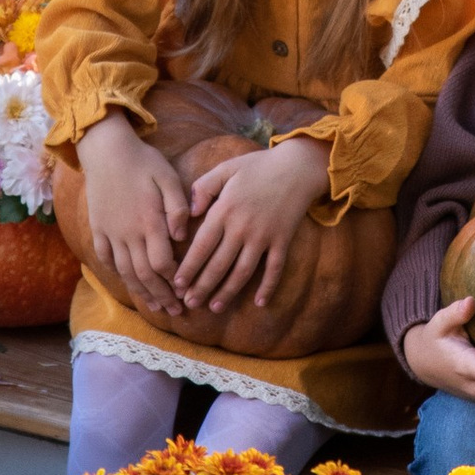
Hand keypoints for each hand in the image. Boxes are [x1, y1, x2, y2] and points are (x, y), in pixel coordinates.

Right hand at [74, 109, 192, 320]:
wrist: (105, 150)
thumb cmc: (143, 161)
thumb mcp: (169, 177)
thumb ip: (179, 208)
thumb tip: (181, 237)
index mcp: (149, 221)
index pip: (162, 262)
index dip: (174, 280)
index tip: (186, 291)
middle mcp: (128, 233)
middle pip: (144, 274)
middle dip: (161, 296)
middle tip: (175, 312)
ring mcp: (110, 232)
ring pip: (124, 271)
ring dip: (140, 292)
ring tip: (153, 307)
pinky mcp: (97, 228)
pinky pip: (105, 257)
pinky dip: (115, 274)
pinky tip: (126, 283)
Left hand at [176, 133, 332, 313]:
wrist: (297, 166)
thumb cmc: (258, 167)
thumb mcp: (226, 168)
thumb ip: (203, 187)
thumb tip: (190, 213)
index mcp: (225, 210)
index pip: (202, 245)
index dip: (189, 267)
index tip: (177, 284)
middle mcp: (243, 227)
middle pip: (219, 264)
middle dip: (202, 286)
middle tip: (189, 303)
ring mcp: (264, 236)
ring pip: (243, 271)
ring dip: (228, 292)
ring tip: (214, 307)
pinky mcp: (282, 241)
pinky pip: (275, 269)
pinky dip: (268, 287)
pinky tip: (259, 303)